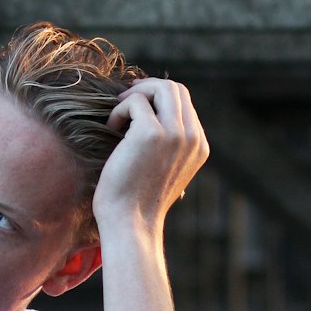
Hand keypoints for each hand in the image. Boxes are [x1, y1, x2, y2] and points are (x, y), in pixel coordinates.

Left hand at [91, 77, 208, 236]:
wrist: (130, 222)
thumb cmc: (137, 199)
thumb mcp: (163, 168)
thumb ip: (169, 143)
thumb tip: (149, 111)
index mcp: (199, 146)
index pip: (185, 102)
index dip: (158, 96)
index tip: (136, 102)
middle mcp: (192, 138)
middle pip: (176, 88)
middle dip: (147, 88)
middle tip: (124, 100)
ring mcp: (175, 134)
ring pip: (160, 88)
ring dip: (134, 96)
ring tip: (118, 118)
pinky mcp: (151, 133)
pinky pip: (135, 101)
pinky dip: (119, 110)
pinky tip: (111, 129)